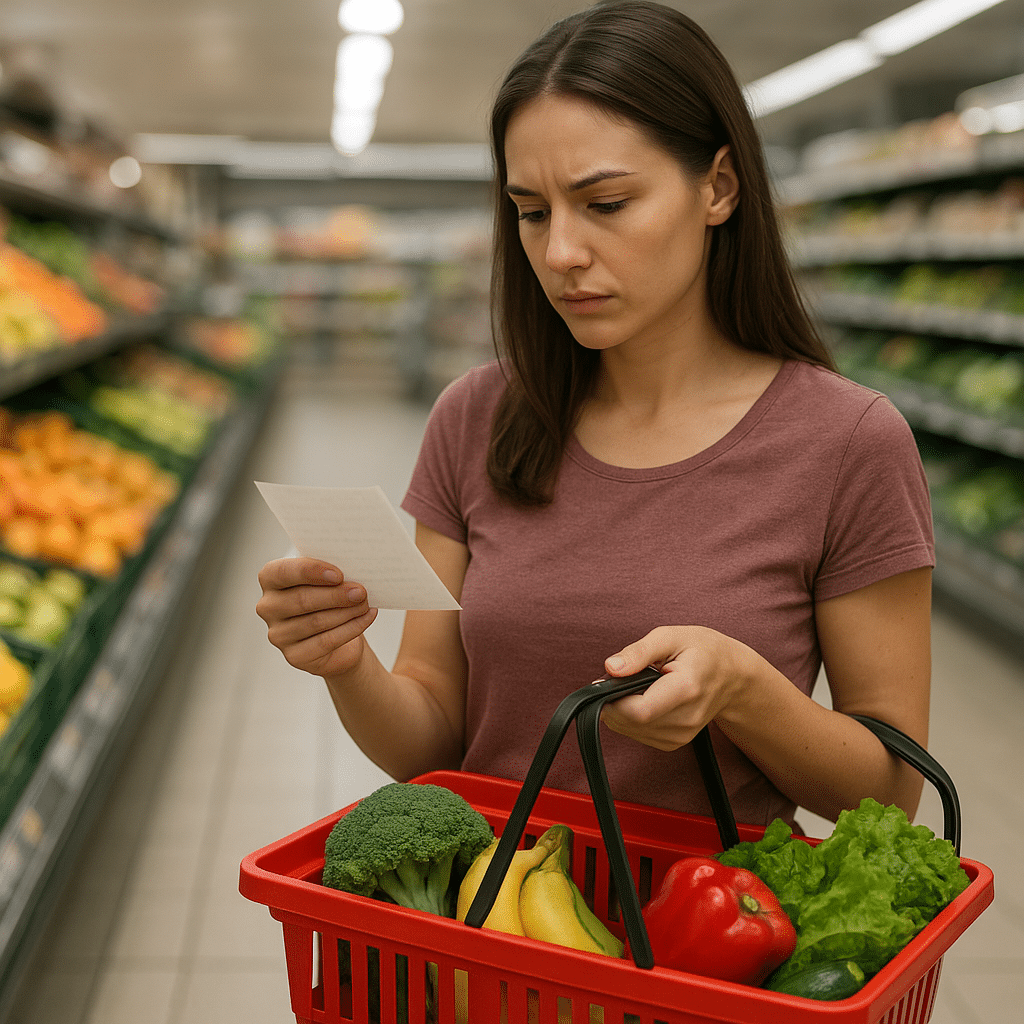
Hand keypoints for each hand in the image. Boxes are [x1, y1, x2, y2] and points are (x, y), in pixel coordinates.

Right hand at [256, 557, 376, 677]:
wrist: (338, 632)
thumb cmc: (329, 596)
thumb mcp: (327, 578)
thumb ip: (330, 571)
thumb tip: (352, 569)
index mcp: (271, 579)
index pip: (281, 572)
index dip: (309, 571)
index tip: (338, 574)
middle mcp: (268, 607)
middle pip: (301, 599)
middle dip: (335, 595)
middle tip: (360, 591)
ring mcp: (279, 634)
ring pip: (316, 621)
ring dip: (346, 612)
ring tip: (365, 604)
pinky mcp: (295, 656)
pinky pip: (326, 641)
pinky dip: (351, 628)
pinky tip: (367, 617)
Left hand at [600, 626, 750, 750]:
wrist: (732, 675)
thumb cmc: (702, 650)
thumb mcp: (670, 636)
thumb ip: (639, 652)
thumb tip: (611, 668)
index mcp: (686, 688)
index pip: (639, 711)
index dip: (613, 699)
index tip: (605, 681)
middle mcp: (686, 718)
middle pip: (631, 723)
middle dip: (612, 701)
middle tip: (619, 677)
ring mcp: (682, 734)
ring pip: (630, 731)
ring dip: (620, 710)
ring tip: (634, 685)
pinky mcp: (675, 742)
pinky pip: (638, 735)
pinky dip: (630, 718)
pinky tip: (641, 699)